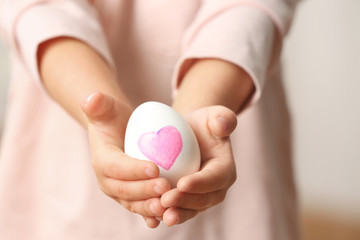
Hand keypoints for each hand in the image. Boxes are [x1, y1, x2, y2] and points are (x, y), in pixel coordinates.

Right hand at [81, 92, 170, 227]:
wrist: (116, 132)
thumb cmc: (112, 118)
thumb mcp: (106, 108)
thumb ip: (98, 104)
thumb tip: (91, 99)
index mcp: (101, 160)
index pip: (116, 167)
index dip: (133, 169)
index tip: (155, 168)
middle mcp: (107, 180)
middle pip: (125, 190)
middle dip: (145, 191)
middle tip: (166, 187)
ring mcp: (119, 191)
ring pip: (134, 203)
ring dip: (150, 207)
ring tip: (168, 206)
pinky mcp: (130, 196)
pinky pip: (141, 207)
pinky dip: (151, 214)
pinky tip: (165, 217)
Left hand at [160, 106, 237, 225]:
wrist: (188, 135)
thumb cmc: (201, 123)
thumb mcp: (213, 115)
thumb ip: (222, 117)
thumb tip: (222, 125)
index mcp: (225, 170)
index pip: (214, 179)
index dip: (200, 183)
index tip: (182, 183)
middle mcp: (216, 189)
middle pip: (203, 200)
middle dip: (185, 202)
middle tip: (165, 200)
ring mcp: (201, 198)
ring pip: (190, 210)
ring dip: (176, 213)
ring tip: (160, 215)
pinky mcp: (186, 202)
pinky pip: (178, 210)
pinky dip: (166, 215)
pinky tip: (152, 217)